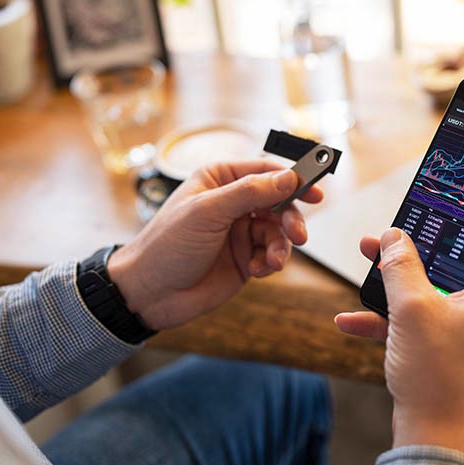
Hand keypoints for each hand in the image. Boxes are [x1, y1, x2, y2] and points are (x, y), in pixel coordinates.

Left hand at [107, 160, 322, 330]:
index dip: (293, 179)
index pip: (265, 171)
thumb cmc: (167, 246)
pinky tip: (257, 271)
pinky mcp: (244, 258)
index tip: (314, 192)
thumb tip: (288, 178)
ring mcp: (239, 231)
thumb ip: (250, 193)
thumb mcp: (208, 212)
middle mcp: (232, 202)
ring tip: (272, 262)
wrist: (149, 294)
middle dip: (291, 218)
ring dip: (281, 246)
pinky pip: (271, 254)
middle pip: (279, 201)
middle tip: (299, 234)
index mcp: (219, 179)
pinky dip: (270, 262)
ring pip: (278, 231)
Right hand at [335, 213, 463, 458]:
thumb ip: (400, 265)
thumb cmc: (439, 383)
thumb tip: (393, 238)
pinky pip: (428, 315)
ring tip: (372, 260)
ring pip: (443, 283)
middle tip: (409, 223)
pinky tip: (356, 318)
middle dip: (430, 239)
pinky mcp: (457, 342)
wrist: (433, 438)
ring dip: (405, 274)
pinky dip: (397, 313)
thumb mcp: (412, 311)